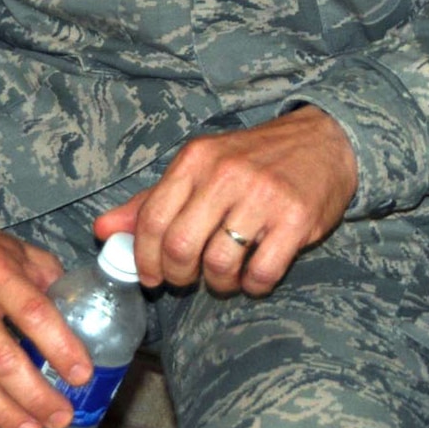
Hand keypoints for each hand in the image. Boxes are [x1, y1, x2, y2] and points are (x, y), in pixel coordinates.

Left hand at [93, 106, 356, 296]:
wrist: (326, 141)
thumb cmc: (256, 160)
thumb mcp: (202, 168)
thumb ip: (152, 201)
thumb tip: (102, 231)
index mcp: (197, 159)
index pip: (151, 220)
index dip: (145, 258)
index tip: (153, 275)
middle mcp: (227, 174)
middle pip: (181, 246)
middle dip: (179, 276)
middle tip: (189, 279)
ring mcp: (263, 196)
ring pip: (219, 264)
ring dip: (218, 284)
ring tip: (225, 276)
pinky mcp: (296, 219)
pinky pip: (261, 273)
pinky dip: (253, 285)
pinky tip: (256, 274)